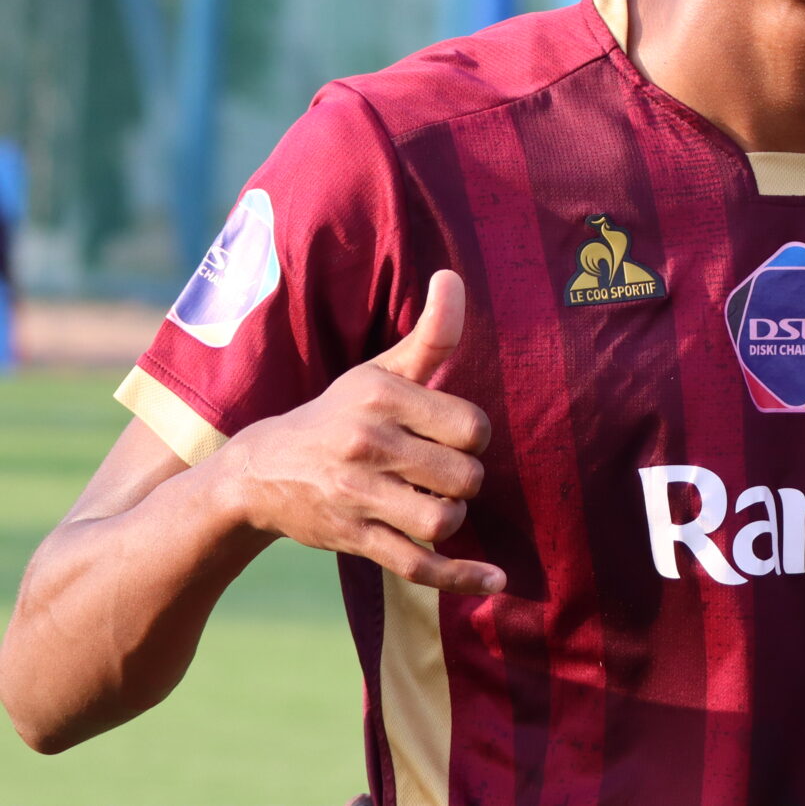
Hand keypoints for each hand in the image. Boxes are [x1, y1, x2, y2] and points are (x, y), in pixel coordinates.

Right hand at [219, 270, 503, 595]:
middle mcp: (366, 444)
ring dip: (454, 518)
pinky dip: (460, 577)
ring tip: (437, 504)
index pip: (471, 426)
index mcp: (379, 397)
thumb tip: (453, 275)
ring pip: (444, 520)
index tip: (453, 438)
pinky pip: (417, 564)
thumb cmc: (338, 414)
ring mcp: (356, 496)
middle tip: (443, 473)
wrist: (257, 472)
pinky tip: (495, 580)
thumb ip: (430, 335)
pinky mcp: (351, 538)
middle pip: (465, 477)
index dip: (474, 437)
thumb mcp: (378, 371)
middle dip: (466, 480)